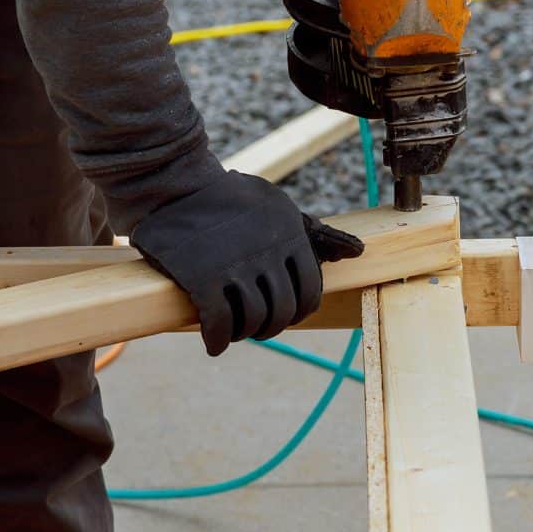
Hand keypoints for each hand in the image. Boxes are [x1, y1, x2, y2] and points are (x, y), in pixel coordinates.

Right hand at [131, 171, 363, 355]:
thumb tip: (357, 252)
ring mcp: (235, 265)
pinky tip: (214, 345)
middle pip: (282, 312)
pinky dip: (218, 340)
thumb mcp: (277, 207)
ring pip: (254, 320)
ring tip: (234, 331)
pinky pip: (219, 323)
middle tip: (255, 327)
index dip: (297, 313)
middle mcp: (268, 252)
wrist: (175, 186)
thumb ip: (313, 233)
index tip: (282, 316)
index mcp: (291, 236)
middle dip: (270, 327)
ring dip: (244, 333)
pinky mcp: (202, 277)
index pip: (310, 293)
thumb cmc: (229, 198)